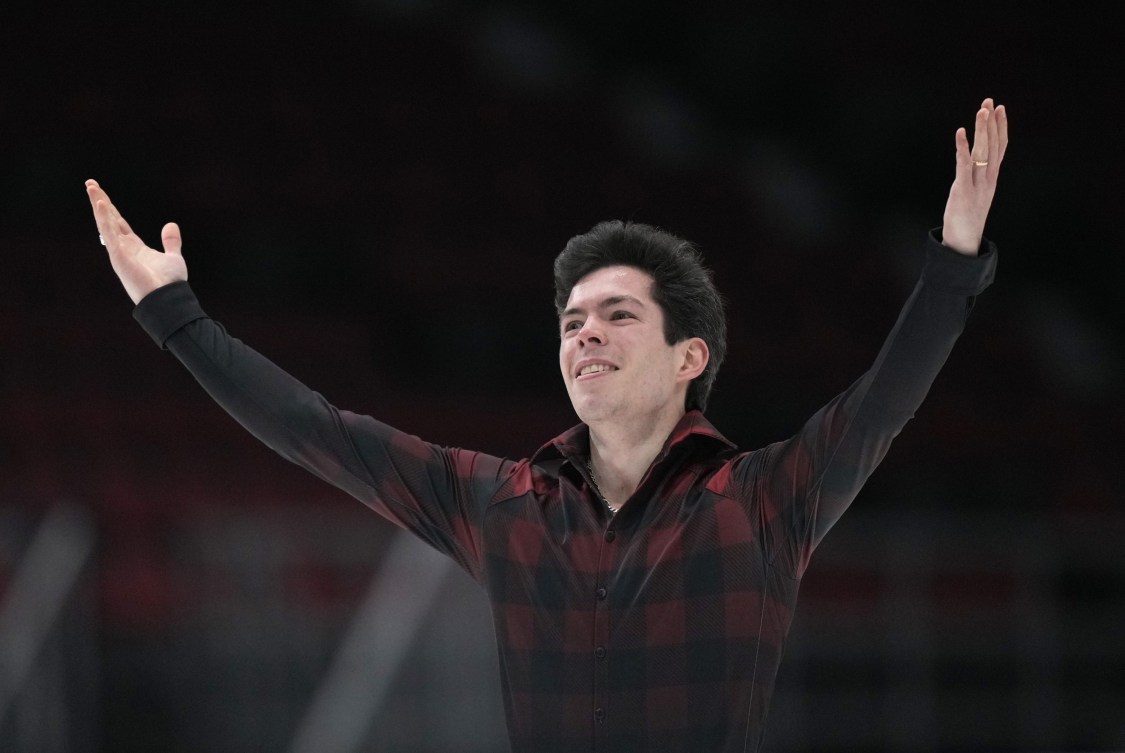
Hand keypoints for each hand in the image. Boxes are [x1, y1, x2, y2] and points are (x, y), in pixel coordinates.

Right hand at [86, 179, 187, 303]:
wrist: (168, 298)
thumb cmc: (169, 283)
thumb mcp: (173, 257)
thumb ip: (171, 242)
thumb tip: (171, 225)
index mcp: (134, 247)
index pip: (118, 222)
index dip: (110, 208)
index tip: (101, 194)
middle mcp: (123, 247)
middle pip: (108, 219)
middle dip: (99, 201)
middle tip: (90, 183)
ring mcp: (119, 252)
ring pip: (105, 223)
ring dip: (98, 204)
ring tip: (91, 186)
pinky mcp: (118, 256)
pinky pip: (109, 234)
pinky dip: (105, 219)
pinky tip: (101, 203)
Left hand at [940, 98, 1008, 254]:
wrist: (964, 242)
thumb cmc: (966, 218)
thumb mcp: (975, 194)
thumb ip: (976, 178)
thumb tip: (972, 162)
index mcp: (991, 178)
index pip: (1000, 148)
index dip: (1000, 127)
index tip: (999, 108)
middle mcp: (988, 179)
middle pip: (993, 146)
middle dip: (991, 122)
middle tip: (990, 101)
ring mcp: (977, 184)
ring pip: (982, 152)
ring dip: (982, 130)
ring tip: (982, 110)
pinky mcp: (962, 191)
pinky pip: (964, 165)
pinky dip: (962, 148)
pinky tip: (961, 132)